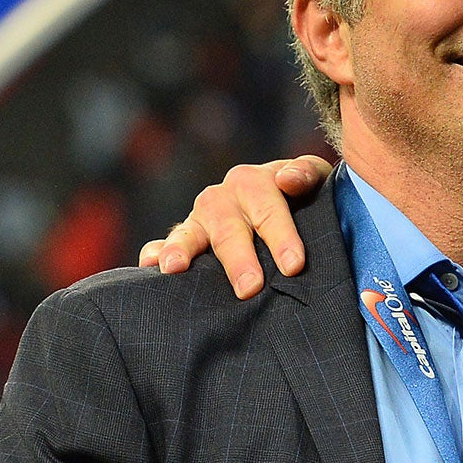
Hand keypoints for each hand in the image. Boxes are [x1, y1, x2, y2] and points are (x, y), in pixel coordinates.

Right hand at [137, 156, 333, 297]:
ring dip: (180, 249)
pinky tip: (148, 266)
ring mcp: (199, 220)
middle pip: (229, 229)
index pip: (268, 208)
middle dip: (239, 258)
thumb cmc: (302, 198)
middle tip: (250, 288)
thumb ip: (306, 175)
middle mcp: (222, 198)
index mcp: (254, 182)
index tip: (293, 265)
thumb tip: (287, 179)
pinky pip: (161, 245)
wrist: (281, 206)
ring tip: (174, 267)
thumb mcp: (313, 180)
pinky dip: (154, 253)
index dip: (281, 236)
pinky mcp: (182, 239)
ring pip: (188, 233)